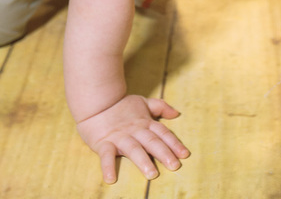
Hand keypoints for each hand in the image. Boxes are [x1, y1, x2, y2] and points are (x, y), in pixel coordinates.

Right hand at [75, 94, 189, 183]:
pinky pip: (106, 156)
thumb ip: (160, 107)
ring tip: (152, 174)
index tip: (184, 154)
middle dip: (164, 153)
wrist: (96, 101)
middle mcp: (135, 131)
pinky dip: (108, 167)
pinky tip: (111, 179)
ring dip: (143, 161)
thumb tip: (177, 113)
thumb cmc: (120, 105)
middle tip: (175, 166)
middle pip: (152, 142)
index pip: (162, 133)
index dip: (174, 143)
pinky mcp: (103, 143)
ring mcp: (119, 137)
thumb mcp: (142, 102)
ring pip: (133, 149)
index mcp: (145, 122)